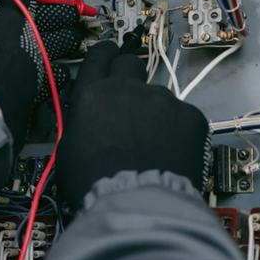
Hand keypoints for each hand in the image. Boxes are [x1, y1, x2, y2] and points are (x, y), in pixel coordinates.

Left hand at [0, 0, 81, 150]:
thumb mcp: (8, 17)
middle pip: (24, 20)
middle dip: (51, 14)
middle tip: (72, 13)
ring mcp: (0, 67)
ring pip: (33, 48)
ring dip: (57, 42)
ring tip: (74, 39)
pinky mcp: (12, 91)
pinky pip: (34, 77)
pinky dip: (49, 72)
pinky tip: (60, 70)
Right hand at [58, 41, 210, 210]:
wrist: (137, 205)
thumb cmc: (98, 186)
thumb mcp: (68, 150)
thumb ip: (79, 121)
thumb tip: (85, 117)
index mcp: (93, 95)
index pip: (99, 57)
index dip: (105, 55)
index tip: (110, 54)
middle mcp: (128, 89)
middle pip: (131, 64)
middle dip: (130, 78)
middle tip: (130, 102)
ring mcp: (163, 101)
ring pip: (159, 97)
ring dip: (155, 113)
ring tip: (152, 145)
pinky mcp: (191, 117)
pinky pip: (184, 116)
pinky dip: (179, 131)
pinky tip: (171, 153)